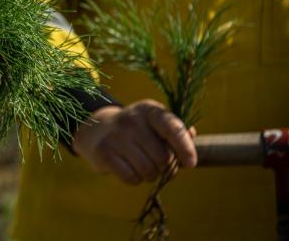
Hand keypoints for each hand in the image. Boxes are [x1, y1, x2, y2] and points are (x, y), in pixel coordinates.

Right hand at [72, 100, 197, 184]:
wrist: (97, 129)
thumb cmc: (137, 130)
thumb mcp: (155, 124)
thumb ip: (176, 130)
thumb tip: (191, 134)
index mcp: (149, 110)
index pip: (172, 128)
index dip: (185, 148)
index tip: (190, 163)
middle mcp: (131, 120)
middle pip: (163, 158)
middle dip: (166, 167)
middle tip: (159, 165)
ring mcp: (115, 136)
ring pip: (148, 171)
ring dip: (151, 175)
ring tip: (144, 167)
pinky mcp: (103, 152)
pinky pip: (131, 178)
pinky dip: (135, 179)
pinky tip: (130, 169)